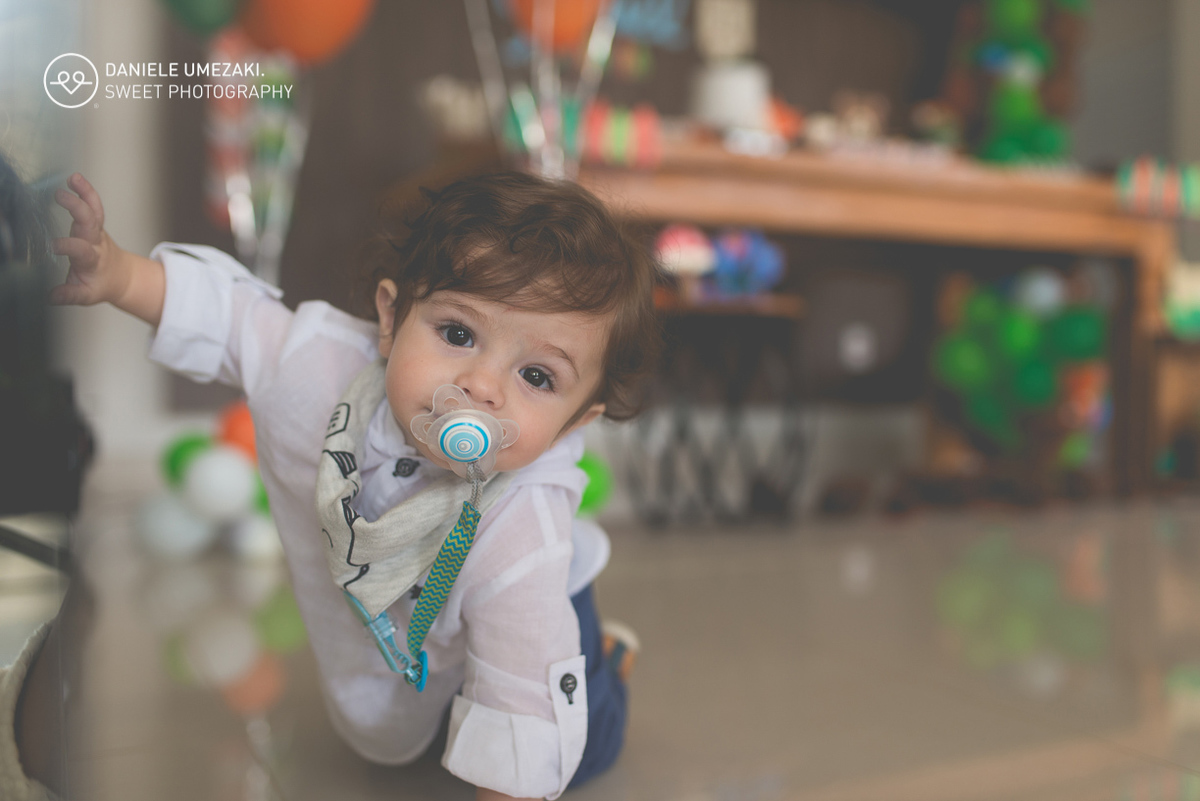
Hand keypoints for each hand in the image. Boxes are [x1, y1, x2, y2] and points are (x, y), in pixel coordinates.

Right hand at [50, 173, 125, 306]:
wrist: (121, 277)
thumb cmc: (100, 284)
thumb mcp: (86, 295)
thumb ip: (70, 295)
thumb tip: (52, 297)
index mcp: (91, 260)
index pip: (80, 251)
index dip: (68, 247)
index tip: (52, 245)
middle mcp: (95, 242)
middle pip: (89, 223)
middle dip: (78, 209)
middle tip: (60, 196)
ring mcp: (96, 231)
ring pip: (94, 210)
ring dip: (84, 193)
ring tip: (72, 178)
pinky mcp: (95, 224)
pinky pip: (93, 205)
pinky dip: (86, 191)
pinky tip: (74, 178)